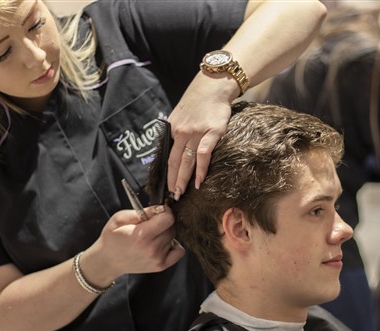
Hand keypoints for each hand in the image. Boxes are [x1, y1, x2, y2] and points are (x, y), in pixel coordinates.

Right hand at [84, 205, 184, 283]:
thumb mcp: (120, 218)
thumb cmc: (112, 238)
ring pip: (173, 238)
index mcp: (141, 235)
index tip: (159, 212)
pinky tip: (161, 244)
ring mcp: (157, 259)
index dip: (164, 211)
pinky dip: (173, 245)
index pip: (168, 218)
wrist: (107, 260)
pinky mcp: (161, 266)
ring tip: (150, 237)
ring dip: (165, 234)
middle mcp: (152, 249)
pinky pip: (179, 251)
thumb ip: (142, 211)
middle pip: (171, 227)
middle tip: (150, 226)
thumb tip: (160, 208)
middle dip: (163, 223)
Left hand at [166, 72, 237, 198]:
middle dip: (172, 180)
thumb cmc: (198, 101)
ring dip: (183, 179)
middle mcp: (182, 131)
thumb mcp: (180, 114)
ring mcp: (197, 132)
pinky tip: (199, 181)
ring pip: (187, 161)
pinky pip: (204, 154)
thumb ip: (176, 131)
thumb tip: (173, 149)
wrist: (214, 86)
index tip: (165, 186)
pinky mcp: (212, 132)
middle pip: (174, 161)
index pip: (167, 155)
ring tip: (181, 193)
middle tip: (172, 196)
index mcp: (173, 128)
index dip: (166, 172)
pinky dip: (200, 169)